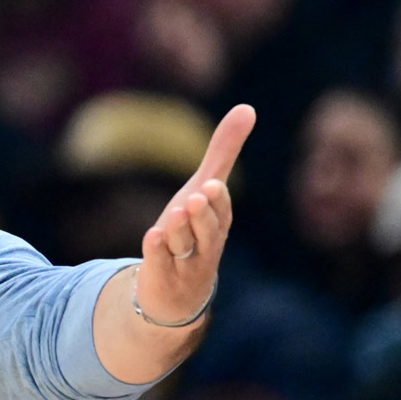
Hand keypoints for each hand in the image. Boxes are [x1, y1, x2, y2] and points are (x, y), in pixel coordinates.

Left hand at [134, 104, 253, 324]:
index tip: (212, 185)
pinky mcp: (162, 278)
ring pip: (184, 248)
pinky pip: (160, 265)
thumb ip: (224, 152)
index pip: (222, 212)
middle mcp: (205, 245)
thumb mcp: (204, 190)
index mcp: (218, 224)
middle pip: (208, 232)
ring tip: (174, 213)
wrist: (176, 292)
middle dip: (203, 215)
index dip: (217, 201)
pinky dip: (157, 252)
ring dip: (179, 231)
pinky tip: (152, 236)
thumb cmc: (193, 231)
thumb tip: (248, 107)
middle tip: (196, 196)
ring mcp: (184, 265)